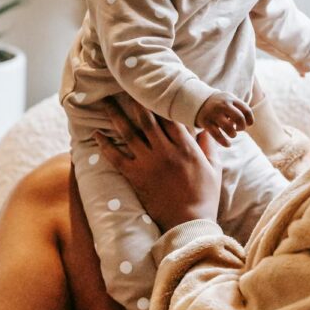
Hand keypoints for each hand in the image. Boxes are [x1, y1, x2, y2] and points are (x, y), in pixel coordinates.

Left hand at [94, 97, 221, 228]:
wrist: (189, 223)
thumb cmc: (205, 196)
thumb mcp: (213, 168)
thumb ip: (208, 146)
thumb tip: (206, 128)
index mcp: (185, 147)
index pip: (169, 117)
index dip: (159, 101)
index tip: (150, 88)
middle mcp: (165, 151)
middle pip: (146, 119)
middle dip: (134, 101)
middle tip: (123, 87)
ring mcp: (148, 164)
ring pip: (129, 134)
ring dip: (116, 116)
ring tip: (105, 102)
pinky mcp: (136, 177)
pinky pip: (117, 158)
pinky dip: (106, 146)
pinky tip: (97, 134)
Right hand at [194, 92, 253, 147]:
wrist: (199, 101)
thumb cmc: (221, 104)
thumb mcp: (230, 100)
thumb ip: (240, 109)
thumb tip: (249, 123)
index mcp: (231, 99)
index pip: (247, 110)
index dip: (250, 120)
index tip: (247, 124)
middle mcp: (222, 105)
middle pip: (239, 118)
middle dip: (242, 127)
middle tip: (239, 129)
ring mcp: (214, 114)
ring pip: (228, 128)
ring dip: (233, 134)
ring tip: (232, 134)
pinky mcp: (206, 122)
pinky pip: (217, 135)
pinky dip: (224, 142)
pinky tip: (228, 144)